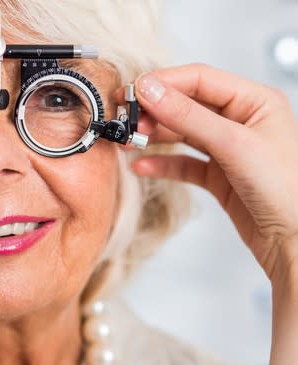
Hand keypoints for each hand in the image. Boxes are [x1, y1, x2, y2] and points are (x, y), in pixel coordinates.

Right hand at [116, 63, 297, 286]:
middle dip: (154, 112)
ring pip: (181, 133)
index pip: (199, 79)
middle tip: (125, 120)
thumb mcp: (233, 144)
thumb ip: (188, 115)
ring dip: (153, 137)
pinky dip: (162, 164)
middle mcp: (240, 120)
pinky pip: (183, 162)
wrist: (295, 242)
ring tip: (127, 142)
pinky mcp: (218, 175)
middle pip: (186, 105)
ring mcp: (227, 148)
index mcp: (255, 101)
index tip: (132, 92)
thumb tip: (150, 89)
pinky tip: (142, 166)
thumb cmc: (285, 190)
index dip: (163, 83)